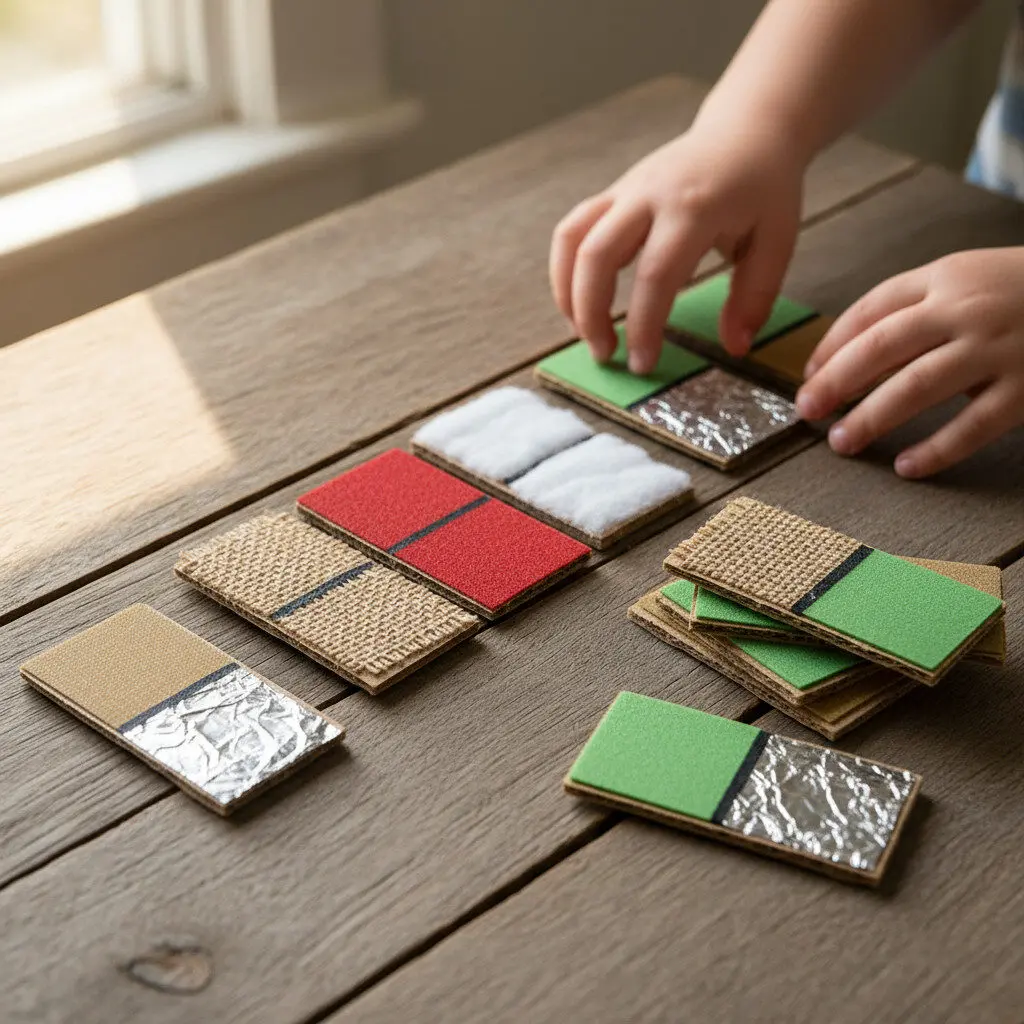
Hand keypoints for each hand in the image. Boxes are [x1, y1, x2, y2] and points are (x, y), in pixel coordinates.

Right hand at [549, 119, 804, 372]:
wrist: (747, 130)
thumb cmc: (765, 190)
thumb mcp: (777, 242)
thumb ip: (754, 296)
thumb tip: (734, 347)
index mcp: (694, 208)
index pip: (656, 275)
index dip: (643, 326)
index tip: (643, 363)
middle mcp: (650, 194)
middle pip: (597, 255)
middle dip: (591, 314)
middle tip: (605, 355)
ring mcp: (625, 190)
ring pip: (572, 238)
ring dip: (567, 292)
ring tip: (583, 332)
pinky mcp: (612, 193)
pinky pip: (573, 229)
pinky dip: (565, 269)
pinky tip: (578, 301)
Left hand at [797, 247, 1023, 477]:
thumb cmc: (1018, 291)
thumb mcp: (965, 279)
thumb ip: (912, 309)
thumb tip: (842, 358)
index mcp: (946, 277)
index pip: (871, 309)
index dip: (832, 344)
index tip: (808, 374)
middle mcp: (967, 309)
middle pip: (882, 347)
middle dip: (836, 382)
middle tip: (807, 410)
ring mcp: (999, 348)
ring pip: (918, 387)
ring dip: (872, 417)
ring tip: (842, 441)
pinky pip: (973, 425)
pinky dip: (936, 449)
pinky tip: (907, 467)